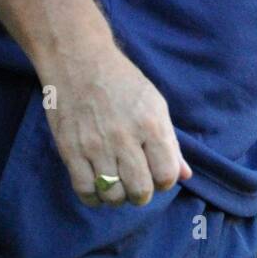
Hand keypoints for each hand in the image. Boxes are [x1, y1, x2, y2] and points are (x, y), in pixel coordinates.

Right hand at [41, 42, 192, 208]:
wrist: (79, 60)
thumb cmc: (121, 81)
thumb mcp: (154, 104)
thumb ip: (170, 142)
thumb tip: (185, 175)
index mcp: (151, 124)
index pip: (166, 175)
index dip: (164, 180)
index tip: (156, 173)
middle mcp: (125, 138)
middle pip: (140, 191)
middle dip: (141, 193)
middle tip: (136, 182)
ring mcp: (95, 146)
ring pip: (113, 196)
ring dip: (118, 196)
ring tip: (116, 183)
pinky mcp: (71, 150)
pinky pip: (85, 191)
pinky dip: (94, 197)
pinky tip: (97, 185)